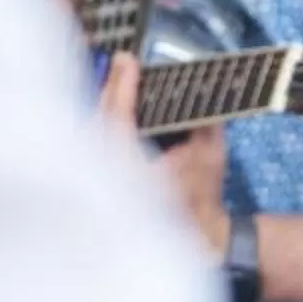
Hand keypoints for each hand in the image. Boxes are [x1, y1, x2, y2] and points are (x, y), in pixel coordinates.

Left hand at [97, 54, 231, 258]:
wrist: (196, 240)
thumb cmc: (202, 199)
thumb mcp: (210, 154)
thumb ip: (202, 120)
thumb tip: (193, 89)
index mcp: (129, 165)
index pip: (117, 116)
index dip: (121, 85)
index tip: (127, 60)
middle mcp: (108, 173)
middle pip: (99, 120)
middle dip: (110, 90)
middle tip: (122, 64)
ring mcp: (100, 183)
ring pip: (92, 133)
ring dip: (104, 107)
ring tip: (116, 83)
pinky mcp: (101, 189)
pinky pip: (95, 147)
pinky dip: (103, 125)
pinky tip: (110, 113)